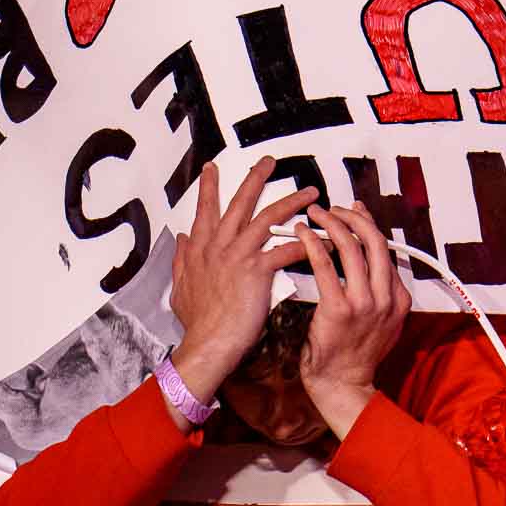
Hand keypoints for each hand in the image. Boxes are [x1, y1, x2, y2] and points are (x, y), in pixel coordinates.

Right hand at [168, 157, 313, 425]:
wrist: (207, 344)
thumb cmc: (197, 323)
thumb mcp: (181, 287)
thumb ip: (182, 260)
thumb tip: (181, 237)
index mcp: (201, 249)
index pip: (205, 210)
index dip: (209, 188)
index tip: (212, 167)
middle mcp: (218, 246)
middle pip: (239, 204)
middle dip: (255, 179)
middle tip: (269, 161)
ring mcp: (237, 256)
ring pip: (267, 219)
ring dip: (291, 202)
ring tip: (311, 192)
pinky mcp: (256, 271)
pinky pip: (286, 250)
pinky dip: (306, 243)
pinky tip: (324, 239)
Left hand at [291, 201, 410, 438]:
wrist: (342, 386)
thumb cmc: (354, 354)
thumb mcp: (383, 323)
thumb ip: (381, 293)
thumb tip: (370, 264)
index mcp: (400, 299)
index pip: (386, 250)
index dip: (369, 225)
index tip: (353, 211)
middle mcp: (387, 298)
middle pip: (375, 242)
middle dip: (353, 217)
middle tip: (334, 208)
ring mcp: (365, 304)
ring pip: (353, 248)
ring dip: (332, 224)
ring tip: (316, 214)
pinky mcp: (339, 310)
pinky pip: (326, 266)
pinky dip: (312, 243)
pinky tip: (302, 232)